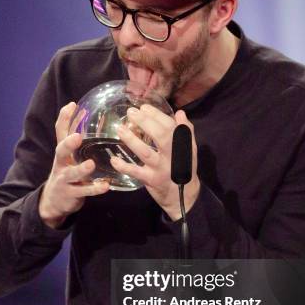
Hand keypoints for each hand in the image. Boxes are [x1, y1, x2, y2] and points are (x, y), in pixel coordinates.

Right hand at [39, 102, 109, 228]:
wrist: (53, 201)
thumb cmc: (66, 172)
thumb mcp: (67, 156)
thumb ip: (74, 139)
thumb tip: (84, 113)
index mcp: (62, 152)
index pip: (60, 132)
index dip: (64, 118)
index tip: (72, 105)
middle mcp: (61, 164)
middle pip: (60, 151)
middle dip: (68, 144)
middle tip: (77, 137)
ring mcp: (65, 180)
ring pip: (72, 174)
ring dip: (81, 169)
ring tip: (91, 164)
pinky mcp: (71, 194)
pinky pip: (84, 191)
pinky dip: (94, 189)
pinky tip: (105, 186)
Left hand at [110, 104, 199, 220]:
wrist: (183, 196)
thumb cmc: (183, 169)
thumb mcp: (190, 150)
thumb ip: (186, 131)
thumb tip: (179, 113)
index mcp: (182, 146)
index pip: (170, 127)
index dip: (157, 115)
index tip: (144, 107)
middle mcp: (173, 156)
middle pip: (160, 136)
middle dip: (145, 122)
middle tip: (131, 112)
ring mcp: (161, 169)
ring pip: (146, 153)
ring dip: (132, 140)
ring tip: (120, 129)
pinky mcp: (152, 180)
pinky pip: (136, 172)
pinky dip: (124, 166)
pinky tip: (114, 159)